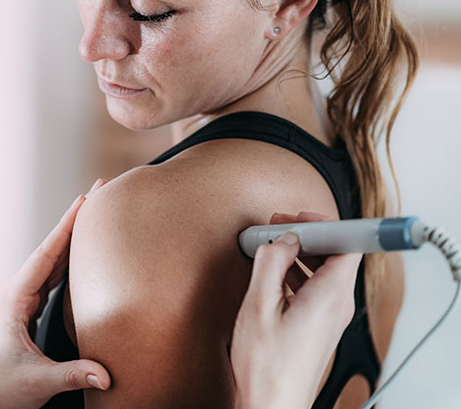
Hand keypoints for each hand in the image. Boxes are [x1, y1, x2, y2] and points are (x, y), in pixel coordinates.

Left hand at [0, 180, 110, 408]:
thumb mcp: (38, 381)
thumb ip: (72, 373)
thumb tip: (106, 374)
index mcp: (15, 297)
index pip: (47, 253)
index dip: (67, 224)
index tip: (86, 198)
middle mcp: (17, 291)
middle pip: (51, 248)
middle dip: (75, 220)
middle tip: (99, 192)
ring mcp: (22, 298)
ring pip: (52, 259)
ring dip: (73, 236)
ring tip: (96, 214)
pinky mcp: (28, 307)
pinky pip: (53, 275)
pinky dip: (69, 258)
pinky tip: (84, 252)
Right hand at [231, 212, 361, 408]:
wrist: (272, 403)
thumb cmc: (267, 365)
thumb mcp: (259, 305)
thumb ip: (270, 264)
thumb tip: (280, 241)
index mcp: (331, 295)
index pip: (348, 244)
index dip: (325, 223)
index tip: (300, 217)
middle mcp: (338, 305)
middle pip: (336, 254)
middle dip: (308, 234)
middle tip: (279, 226)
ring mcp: (330, 316)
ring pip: (324, 271)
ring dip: (300, 253)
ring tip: (271, 245)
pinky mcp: (319, 325)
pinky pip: (316, 288)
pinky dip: (297, 273)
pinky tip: (272, 273)